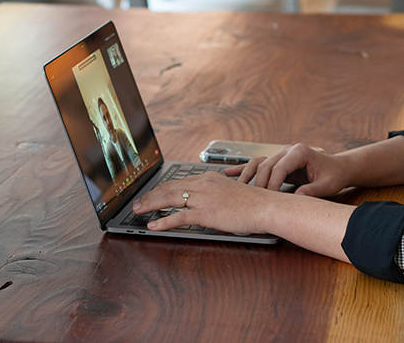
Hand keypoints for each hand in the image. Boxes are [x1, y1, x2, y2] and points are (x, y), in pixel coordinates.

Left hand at [131, 172, 278, 234]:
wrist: (265, 207)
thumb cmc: (253, 203)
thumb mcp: (230, 192)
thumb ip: (214, 194)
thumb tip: (203, 203)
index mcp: (208, 178)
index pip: (178, 182)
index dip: (161, 188)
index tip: (151, 193)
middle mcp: (203, 184)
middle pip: (168, 187)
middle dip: (150, 195)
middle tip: (137, 202)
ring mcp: (203, 198)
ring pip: (169, 199)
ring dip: (150, 205)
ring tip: (138, 211)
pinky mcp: (206, 213)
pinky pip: (179, 217)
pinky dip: (163, 221)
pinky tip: (154, 225)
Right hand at [225, 143, 350, 196]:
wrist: (337, 168)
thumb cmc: (333, 175)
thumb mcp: (327, 185)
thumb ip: (313, 191)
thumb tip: (298, 198)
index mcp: (300, 152)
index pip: (279, 167)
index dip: (272, 184)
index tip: (269, 199)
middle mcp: (288, 150)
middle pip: (266, 165)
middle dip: (259, 183)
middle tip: (254, 201)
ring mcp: (281, 154)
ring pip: (258, 163)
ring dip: (246, 175)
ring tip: (235, 188)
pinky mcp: (277, 160)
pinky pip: (258, 164)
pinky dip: (244, 169)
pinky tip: (229, 173)